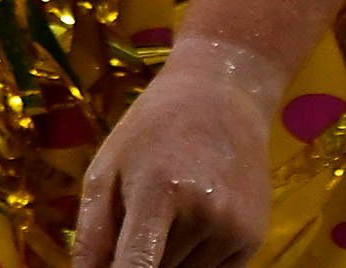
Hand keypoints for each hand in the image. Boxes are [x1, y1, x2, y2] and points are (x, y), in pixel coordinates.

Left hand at [78, 29, 278, 267]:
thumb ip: (91, 236)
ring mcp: (235, 228)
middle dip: (137, 263)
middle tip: (139, 221)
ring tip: (167, 216)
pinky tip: (192, 224)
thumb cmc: (152, 131)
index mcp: (160, 191)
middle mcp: (206, 213)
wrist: (224, 95)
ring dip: (167, 263)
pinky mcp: (254, 238)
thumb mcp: (106, 170)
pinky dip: (193, 263)